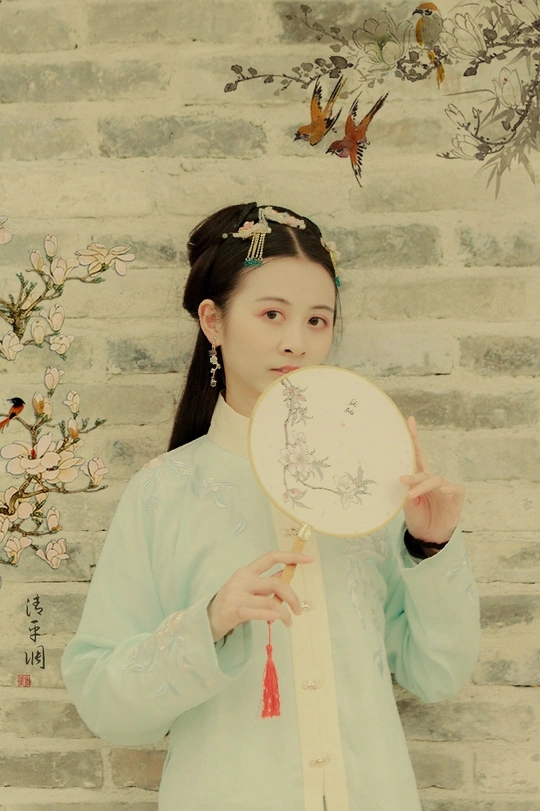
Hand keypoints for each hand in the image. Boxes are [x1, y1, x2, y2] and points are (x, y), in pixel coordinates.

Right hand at [207, 550, 313, 642]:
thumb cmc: (231, 602)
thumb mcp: (247, 587)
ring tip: (289, 622)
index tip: (309, 559)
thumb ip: (265, 581)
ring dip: (285, 613)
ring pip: (270, 600)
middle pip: (275, 582)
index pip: (271, 557)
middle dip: (292, 596)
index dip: (291, 556)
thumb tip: (286, 571)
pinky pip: (257, 612)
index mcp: (247, 571)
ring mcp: (237, 595)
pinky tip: (278, 619)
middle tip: (299, 609)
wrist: (206, 620)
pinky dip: (271, 615)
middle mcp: (242, 580)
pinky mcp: (234, 611)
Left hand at [399, 416, 464, 544]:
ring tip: (411, 495)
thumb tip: (403, 480)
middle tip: (401, 478)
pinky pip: (455, 489)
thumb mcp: (408, 504)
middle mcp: (432, 480)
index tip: (409, 420)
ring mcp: (445, 488)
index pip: (417, 455)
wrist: (428, 537)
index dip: (414, 438)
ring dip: (422, 486)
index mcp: (420, 478)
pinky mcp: (456, 498)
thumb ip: (407, 491)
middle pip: (424, 467)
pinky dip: (449, 489)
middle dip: (414, 467)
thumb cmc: (418, 517)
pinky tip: (443, 490)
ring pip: (435, 480)